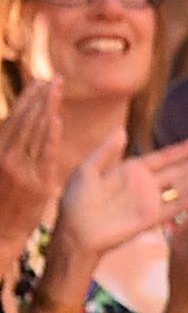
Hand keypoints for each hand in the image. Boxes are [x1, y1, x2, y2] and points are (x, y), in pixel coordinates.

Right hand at [0, 77, 65, 246]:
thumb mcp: (0, 168)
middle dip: (39, 98)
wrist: (0, 233)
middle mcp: (6, 158)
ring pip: (35, 134)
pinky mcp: (37, 185)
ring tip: (57, 89)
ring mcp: (21, 172)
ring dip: (47, 109)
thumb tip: (14, 121)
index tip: (39, 82)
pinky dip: (49, 137)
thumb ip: (6, 144)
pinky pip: (44, 157)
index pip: (13, 119)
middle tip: (54, 79)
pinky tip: (55, 120)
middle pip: (25, 121)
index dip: (26, 99)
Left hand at [55, 135, 187, 268]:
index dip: (186, 149)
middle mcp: (147, 185)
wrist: (73, 231)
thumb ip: (106, 151)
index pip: (166, 157)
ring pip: (183, 186)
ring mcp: (151, 201)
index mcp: (133, 171)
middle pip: (181, 170)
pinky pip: (176, 206)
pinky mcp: (151, 218)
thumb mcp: (87, 170)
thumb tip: (121, 129)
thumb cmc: (75, 201)